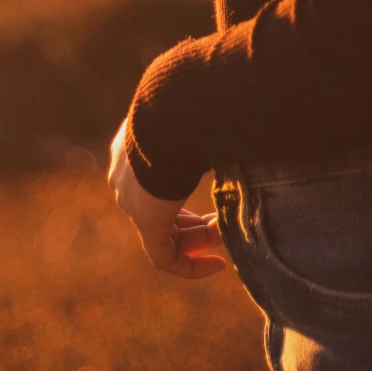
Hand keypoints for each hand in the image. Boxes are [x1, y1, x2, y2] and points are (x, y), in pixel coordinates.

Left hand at [108, 120, 227, 279]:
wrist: (176, 109)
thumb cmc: (196, 104)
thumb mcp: (200, 116)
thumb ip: (213, 129)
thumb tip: (243, 120)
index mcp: (138, 143)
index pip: (158, 179)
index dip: (185, 192)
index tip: (210, 201)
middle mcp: (128, 173)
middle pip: (162, 209)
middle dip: (197, 222)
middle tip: (225, 223)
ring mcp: (133, 198)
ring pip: (165, 233)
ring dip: (200, 240)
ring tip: (228, 235)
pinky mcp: (144, 218)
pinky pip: (163, 256)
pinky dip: (189, 266)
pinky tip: (217, 266)